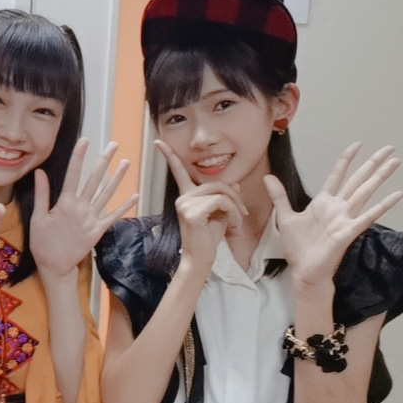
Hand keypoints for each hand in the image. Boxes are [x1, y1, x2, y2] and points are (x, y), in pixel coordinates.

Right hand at [30, 139, 137, 279]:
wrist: (55, 267)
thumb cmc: (43, 243)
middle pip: (94, 180)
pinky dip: (125, 206)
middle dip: (104, 161)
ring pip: (107, 194)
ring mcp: (91, 219)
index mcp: (64, 203)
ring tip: (126, 163)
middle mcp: (80, 208)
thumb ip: (42, 194)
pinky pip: (114, 216)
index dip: (78, 156)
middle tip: (113, 145)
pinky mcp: (98, 231)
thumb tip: (40, 172)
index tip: (85, 141)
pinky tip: (135, 195)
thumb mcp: (37, 218)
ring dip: (117, 178)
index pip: (72, 174)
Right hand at [155, 139, 246, 271]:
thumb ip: (225, 197)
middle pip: (216, 183)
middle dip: (234, 197)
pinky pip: (221, 202)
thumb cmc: (208, 240)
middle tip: (242, 214)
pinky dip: (233, 212)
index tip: (159, 142)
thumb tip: (235, 183)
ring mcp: (186, 204)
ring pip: (221, 192)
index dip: (170, 156)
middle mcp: (183, 197)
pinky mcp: (193, 212)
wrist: (201, 260)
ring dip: (236, 207)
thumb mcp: (220, 214)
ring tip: (238, 222)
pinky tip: (233, 225)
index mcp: (186, 196)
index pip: (178, 172)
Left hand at [268, 142, 402, 286]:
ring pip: (366, 192)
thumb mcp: (285, 217)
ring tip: (396, 161)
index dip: (346, 160)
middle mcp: (337, 207)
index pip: (337, 175)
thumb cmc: (297, 247)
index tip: (357, 145)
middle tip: (390, 148)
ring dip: (381, 177)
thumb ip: (279, 196)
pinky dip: (384, 205)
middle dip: (372, 163)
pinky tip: (398, 195)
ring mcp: (345, 218)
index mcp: (323, 202)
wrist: (303, 271)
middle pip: (358, 179)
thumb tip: (268, 177)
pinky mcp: (349, 231)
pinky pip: (368, 216)